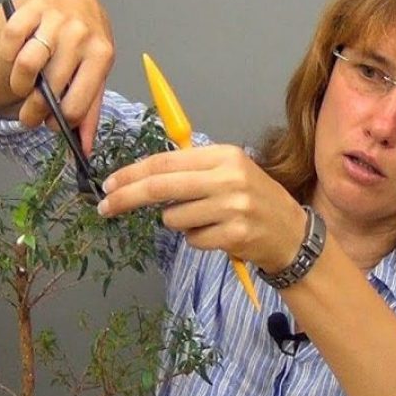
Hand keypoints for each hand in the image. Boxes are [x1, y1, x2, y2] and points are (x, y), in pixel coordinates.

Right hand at [0, 0, 113, 152]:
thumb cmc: (86, 42)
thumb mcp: (95, 73)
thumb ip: (89, 111)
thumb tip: (84, 149)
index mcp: (102, 56)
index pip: (76, 105)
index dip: (57, 121)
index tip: (49, 122)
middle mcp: (81, 35)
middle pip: (50, 88)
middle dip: (33, 110)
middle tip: (29, 115)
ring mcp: (56, 19)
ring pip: (26, 64)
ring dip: (18, 84)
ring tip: (22, 86)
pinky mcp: (32, 5)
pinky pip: (10, 38)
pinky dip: (7, 53)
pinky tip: (15, 56)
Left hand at [98, 145, 305, 270]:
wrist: (291, 233)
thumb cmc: (254, 200)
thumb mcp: (229, 172)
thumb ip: (191, 169)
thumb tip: (141, 174)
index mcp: (223, 155)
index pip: (165, 162)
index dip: (132, 173)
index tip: (110, 184)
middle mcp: (228, 178)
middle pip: (160, 187)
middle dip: (126, 197)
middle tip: (104, 206)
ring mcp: (232, 207)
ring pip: (173, 218)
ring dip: (177, 223)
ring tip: (205, 220)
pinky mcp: (234, 235)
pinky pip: (191, 240)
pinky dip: (196, 240)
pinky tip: (217, 235)